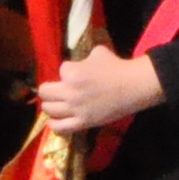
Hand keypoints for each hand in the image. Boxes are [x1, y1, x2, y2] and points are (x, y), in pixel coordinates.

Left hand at [36, 47, 165, 136]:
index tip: (75, 71)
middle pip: (45, 91)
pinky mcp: (83, 122)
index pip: (61, 69)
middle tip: (52, 90)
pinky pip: (61, 127)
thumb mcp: (98, 52)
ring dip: (49, 105)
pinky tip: (53, 121)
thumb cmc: (117, 67)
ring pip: (49, 109)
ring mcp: (75, 109)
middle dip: (48, 89)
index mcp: (72, 73)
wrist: (133, 86)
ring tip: (53, 104)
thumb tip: (80, 63)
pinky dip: (54, 124)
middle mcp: (70, 92)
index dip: (68, 70)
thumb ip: (84, 57)